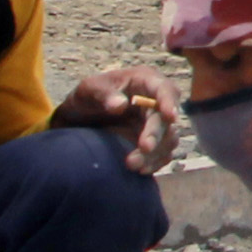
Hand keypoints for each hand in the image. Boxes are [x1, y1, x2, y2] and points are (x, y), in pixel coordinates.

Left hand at [56, 64, 181, 171]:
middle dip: (156, 134)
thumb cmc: (87, 97)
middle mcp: (157, 101)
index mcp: (145, 81)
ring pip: (168, 139)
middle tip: (144, 148)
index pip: (164, 89)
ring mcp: (157, 122)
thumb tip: (120, 105)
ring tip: (132, 164)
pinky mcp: (155, 141)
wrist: (81, 119)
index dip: (169, 102)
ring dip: (154, 153)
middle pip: (167, 118)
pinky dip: (155, 162)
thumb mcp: (88, 90)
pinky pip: (163, 153)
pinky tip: (141, 170)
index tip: (169, 116)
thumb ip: (103, 94)